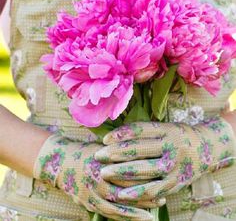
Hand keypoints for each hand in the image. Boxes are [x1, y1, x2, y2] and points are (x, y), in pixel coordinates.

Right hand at [33, 134, 152, 219]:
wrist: (60, 161)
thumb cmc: (85, 151)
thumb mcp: (102, 147)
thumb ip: (120, 151)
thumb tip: (145, 150)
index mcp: (103, 160)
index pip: (129, 167)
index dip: (146, 172)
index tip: (161, 174)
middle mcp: (99, 177)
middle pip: (127, 186)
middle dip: (146, 191)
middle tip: (164, 194)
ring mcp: (93, 192)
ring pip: (120, 203)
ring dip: (139, 207)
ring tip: (156, 208)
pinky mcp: (89, 203)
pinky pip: (109, 213)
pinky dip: (125, 217)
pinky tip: (139, 218)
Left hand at [95, 118, 235, 204]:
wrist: (206, 148)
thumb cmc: (178, 135)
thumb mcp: (165, 127)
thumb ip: (144, 130)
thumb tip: (116, 133)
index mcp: (167, 130)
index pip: (140, 131)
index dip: (121, 135)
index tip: (104, 139)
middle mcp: (171, 147)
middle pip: (140, 150)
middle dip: (116, 154)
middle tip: (98, 156)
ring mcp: (174, 166)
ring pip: (145, 170)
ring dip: (122, 172)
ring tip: (104, 173)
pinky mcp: (176, 183)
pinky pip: (154, 189)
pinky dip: (137, 192)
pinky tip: (122, 194)